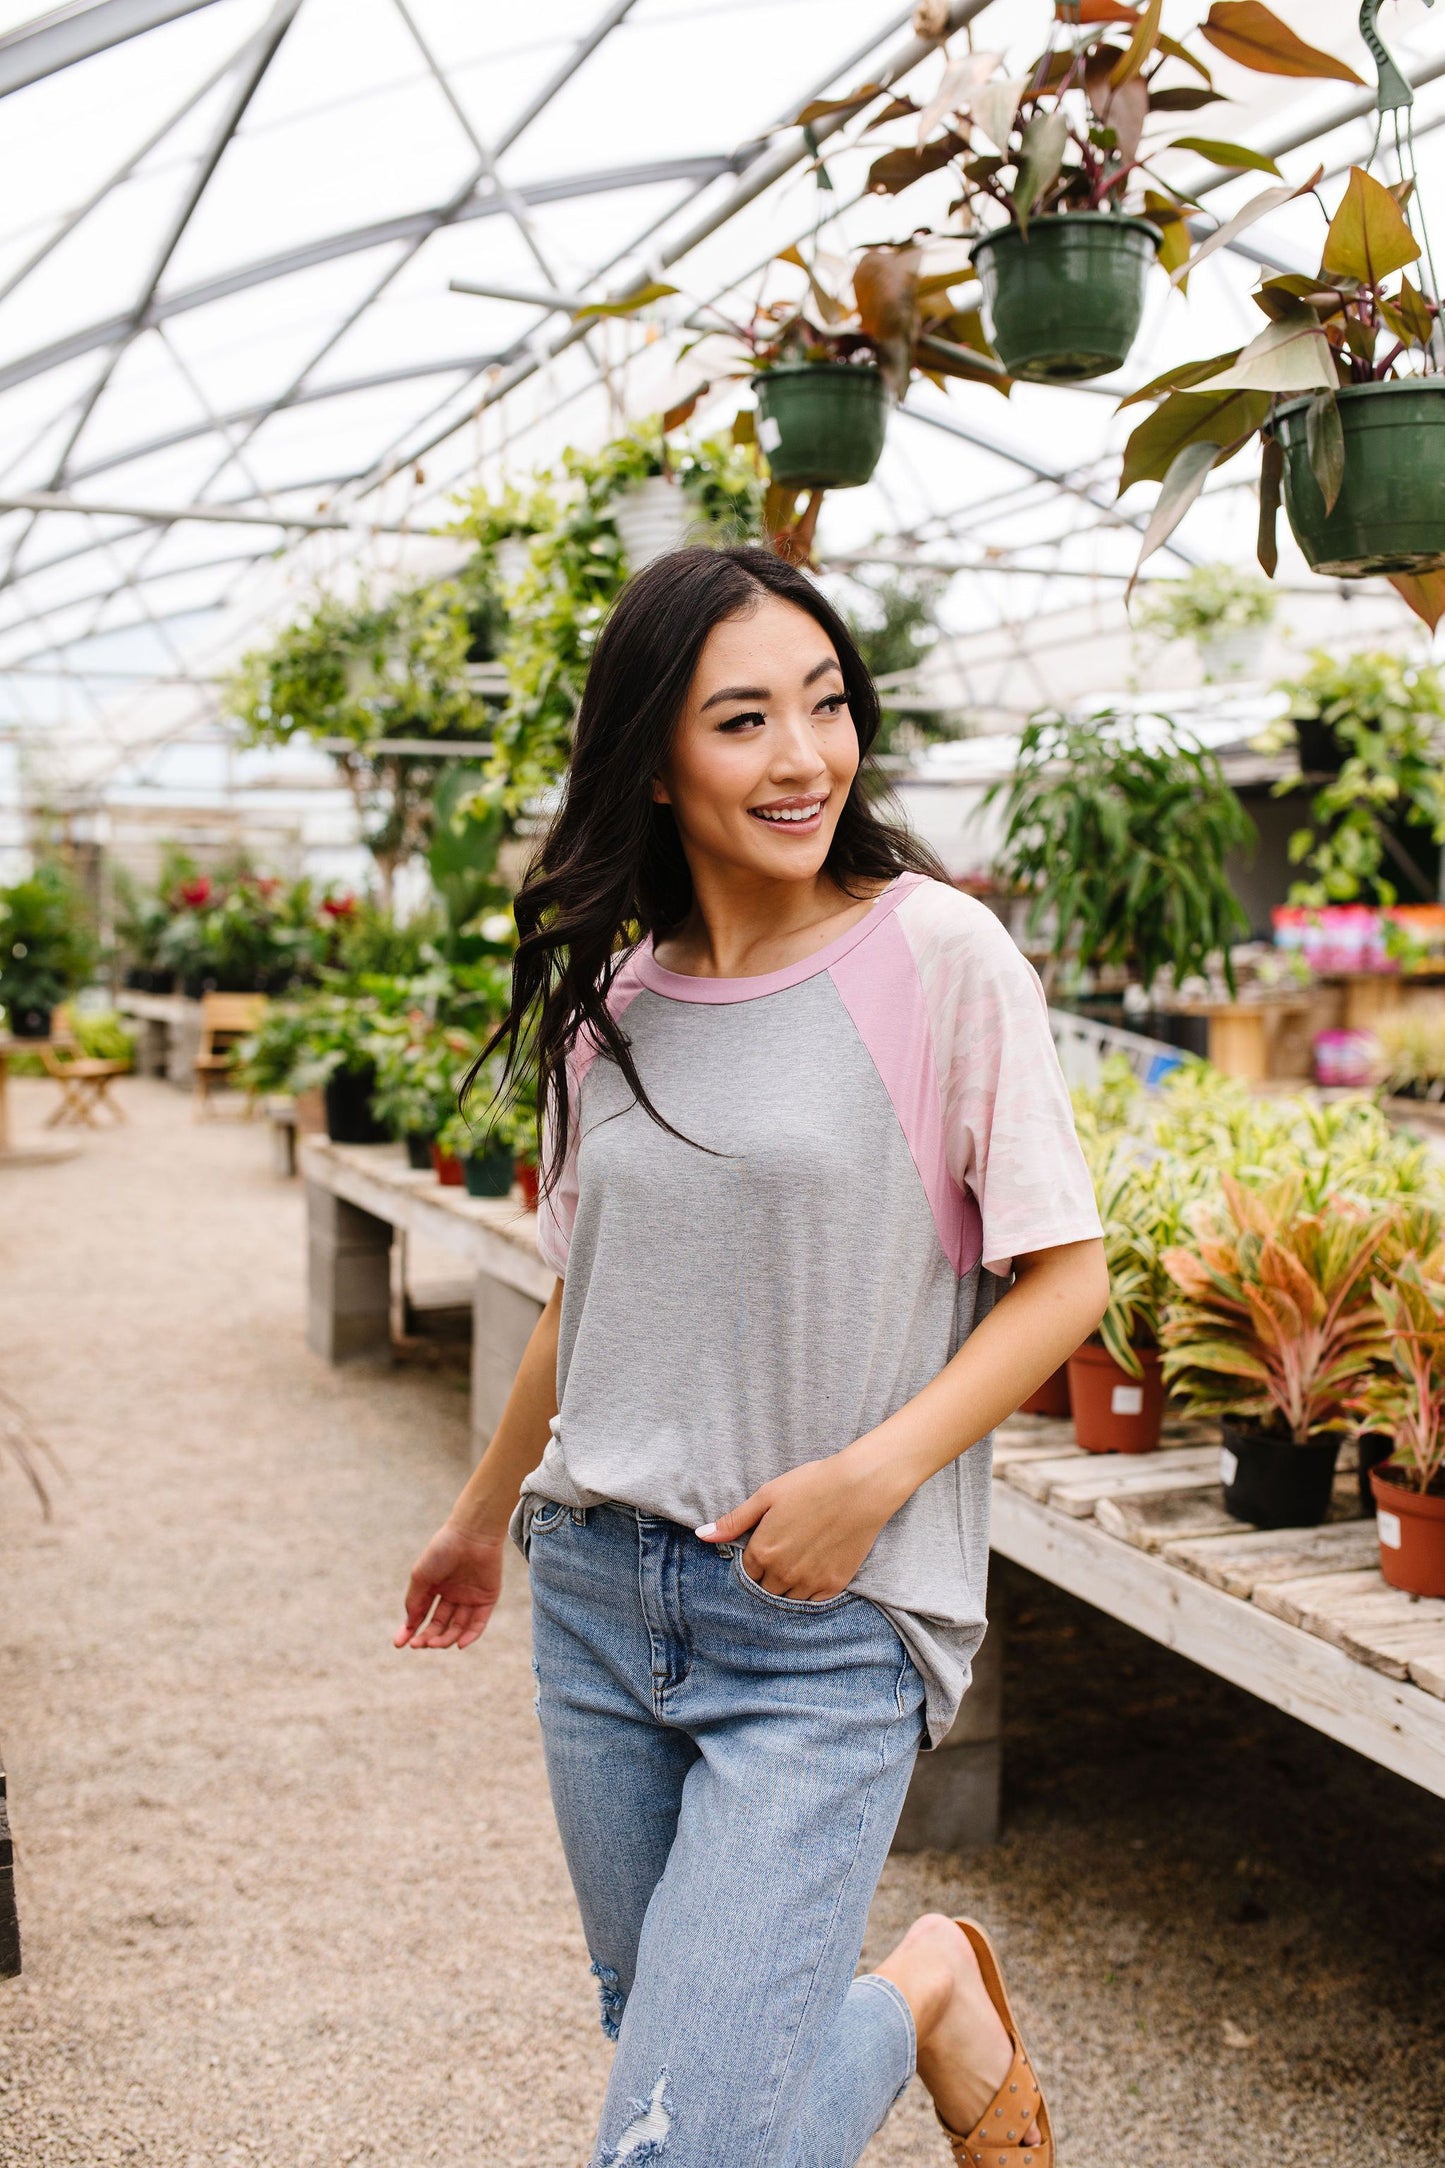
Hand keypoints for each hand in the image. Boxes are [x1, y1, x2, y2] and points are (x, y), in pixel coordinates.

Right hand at [394, 1520, 505, 1649]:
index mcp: (435, 1587)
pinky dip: (469, 1636)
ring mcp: (470, 1598)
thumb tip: (409, 1625)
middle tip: (418, 1645)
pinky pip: (478, 1623)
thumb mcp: (421, 1576)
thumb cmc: (442, 1551)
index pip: (422, 1615)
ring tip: (434, 1643)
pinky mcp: (487, 1599)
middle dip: (427, 1637)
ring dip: (445, 1639)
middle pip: (439, 1624)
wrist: (472, 1534)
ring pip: (457, 1627)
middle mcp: (452, 1595)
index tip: (399, 1644)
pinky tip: (458, 1644)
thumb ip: (414, 1601)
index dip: (410, 1631)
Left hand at [695, 1448, 900, 1601]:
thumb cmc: (811, 1485)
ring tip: (801, 1559)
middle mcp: (782, 1574)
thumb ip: (734, 1521)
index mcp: (762, 1553)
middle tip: (785, 1552)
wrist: (859, 1488)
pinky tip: (817, 1566)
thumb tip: (702, 1536)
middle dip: (769, 1575)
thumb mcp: (766, 1496)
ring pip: (788, 1598)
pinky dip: (811, 1590)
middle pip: (765, 1589)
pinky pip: (813, 1601)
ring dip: (789, 1586)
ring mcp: (809, 1583)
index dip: (755, 1560)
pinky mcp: (833, 1585)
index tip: (766, 1546)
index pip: (746, 1573)